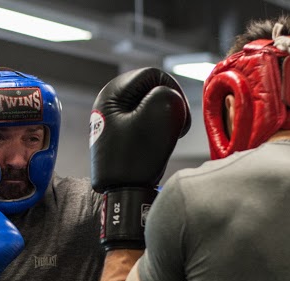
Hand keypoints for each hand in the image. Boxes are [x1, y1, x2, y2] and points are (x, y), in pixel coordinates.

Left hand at [90, 67, 190, 249]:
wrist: (120, 196)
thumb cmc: (134, 160)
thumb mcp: (156, 120)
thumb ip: (169, 96)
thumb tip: (170, 97)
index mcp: (112, 93)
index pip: (154, 74)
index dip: (174, 91)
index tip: (181, 118)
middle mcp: (109, 102)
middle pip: (152, 89)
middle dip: (169, 106)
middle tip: (175, 129)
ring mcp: (113, 118)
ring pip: (151, 106)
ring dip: (163, 119)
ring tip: (163, 139)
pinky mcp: (119, 133)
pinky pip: (145, 121)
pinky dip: (156, 130)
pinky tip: (155, 145)